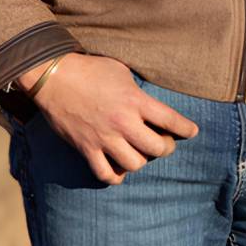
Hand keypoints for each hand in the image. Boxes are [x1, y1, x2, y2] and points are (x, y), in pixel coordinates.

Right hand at [15, 52, 198, 184]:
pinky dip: (115, 176)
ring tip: (140, 153)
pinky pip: (105, 174)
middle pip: (157, 148)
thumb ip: (138, 91)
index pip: (171, 120)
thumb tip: (150, 103)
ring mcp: (104, 138)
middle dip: (166, 147)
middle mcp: (122, 122)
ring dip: (141, 161)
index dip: (186, 129)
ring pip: (134, 164)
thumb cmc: (90, 69)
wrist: (53, 76)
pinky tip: (119, 169)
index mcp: (135, 101)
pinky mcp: (86, 148)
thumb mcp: (122, 72)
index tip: (192, 132)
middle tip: (163, 142)